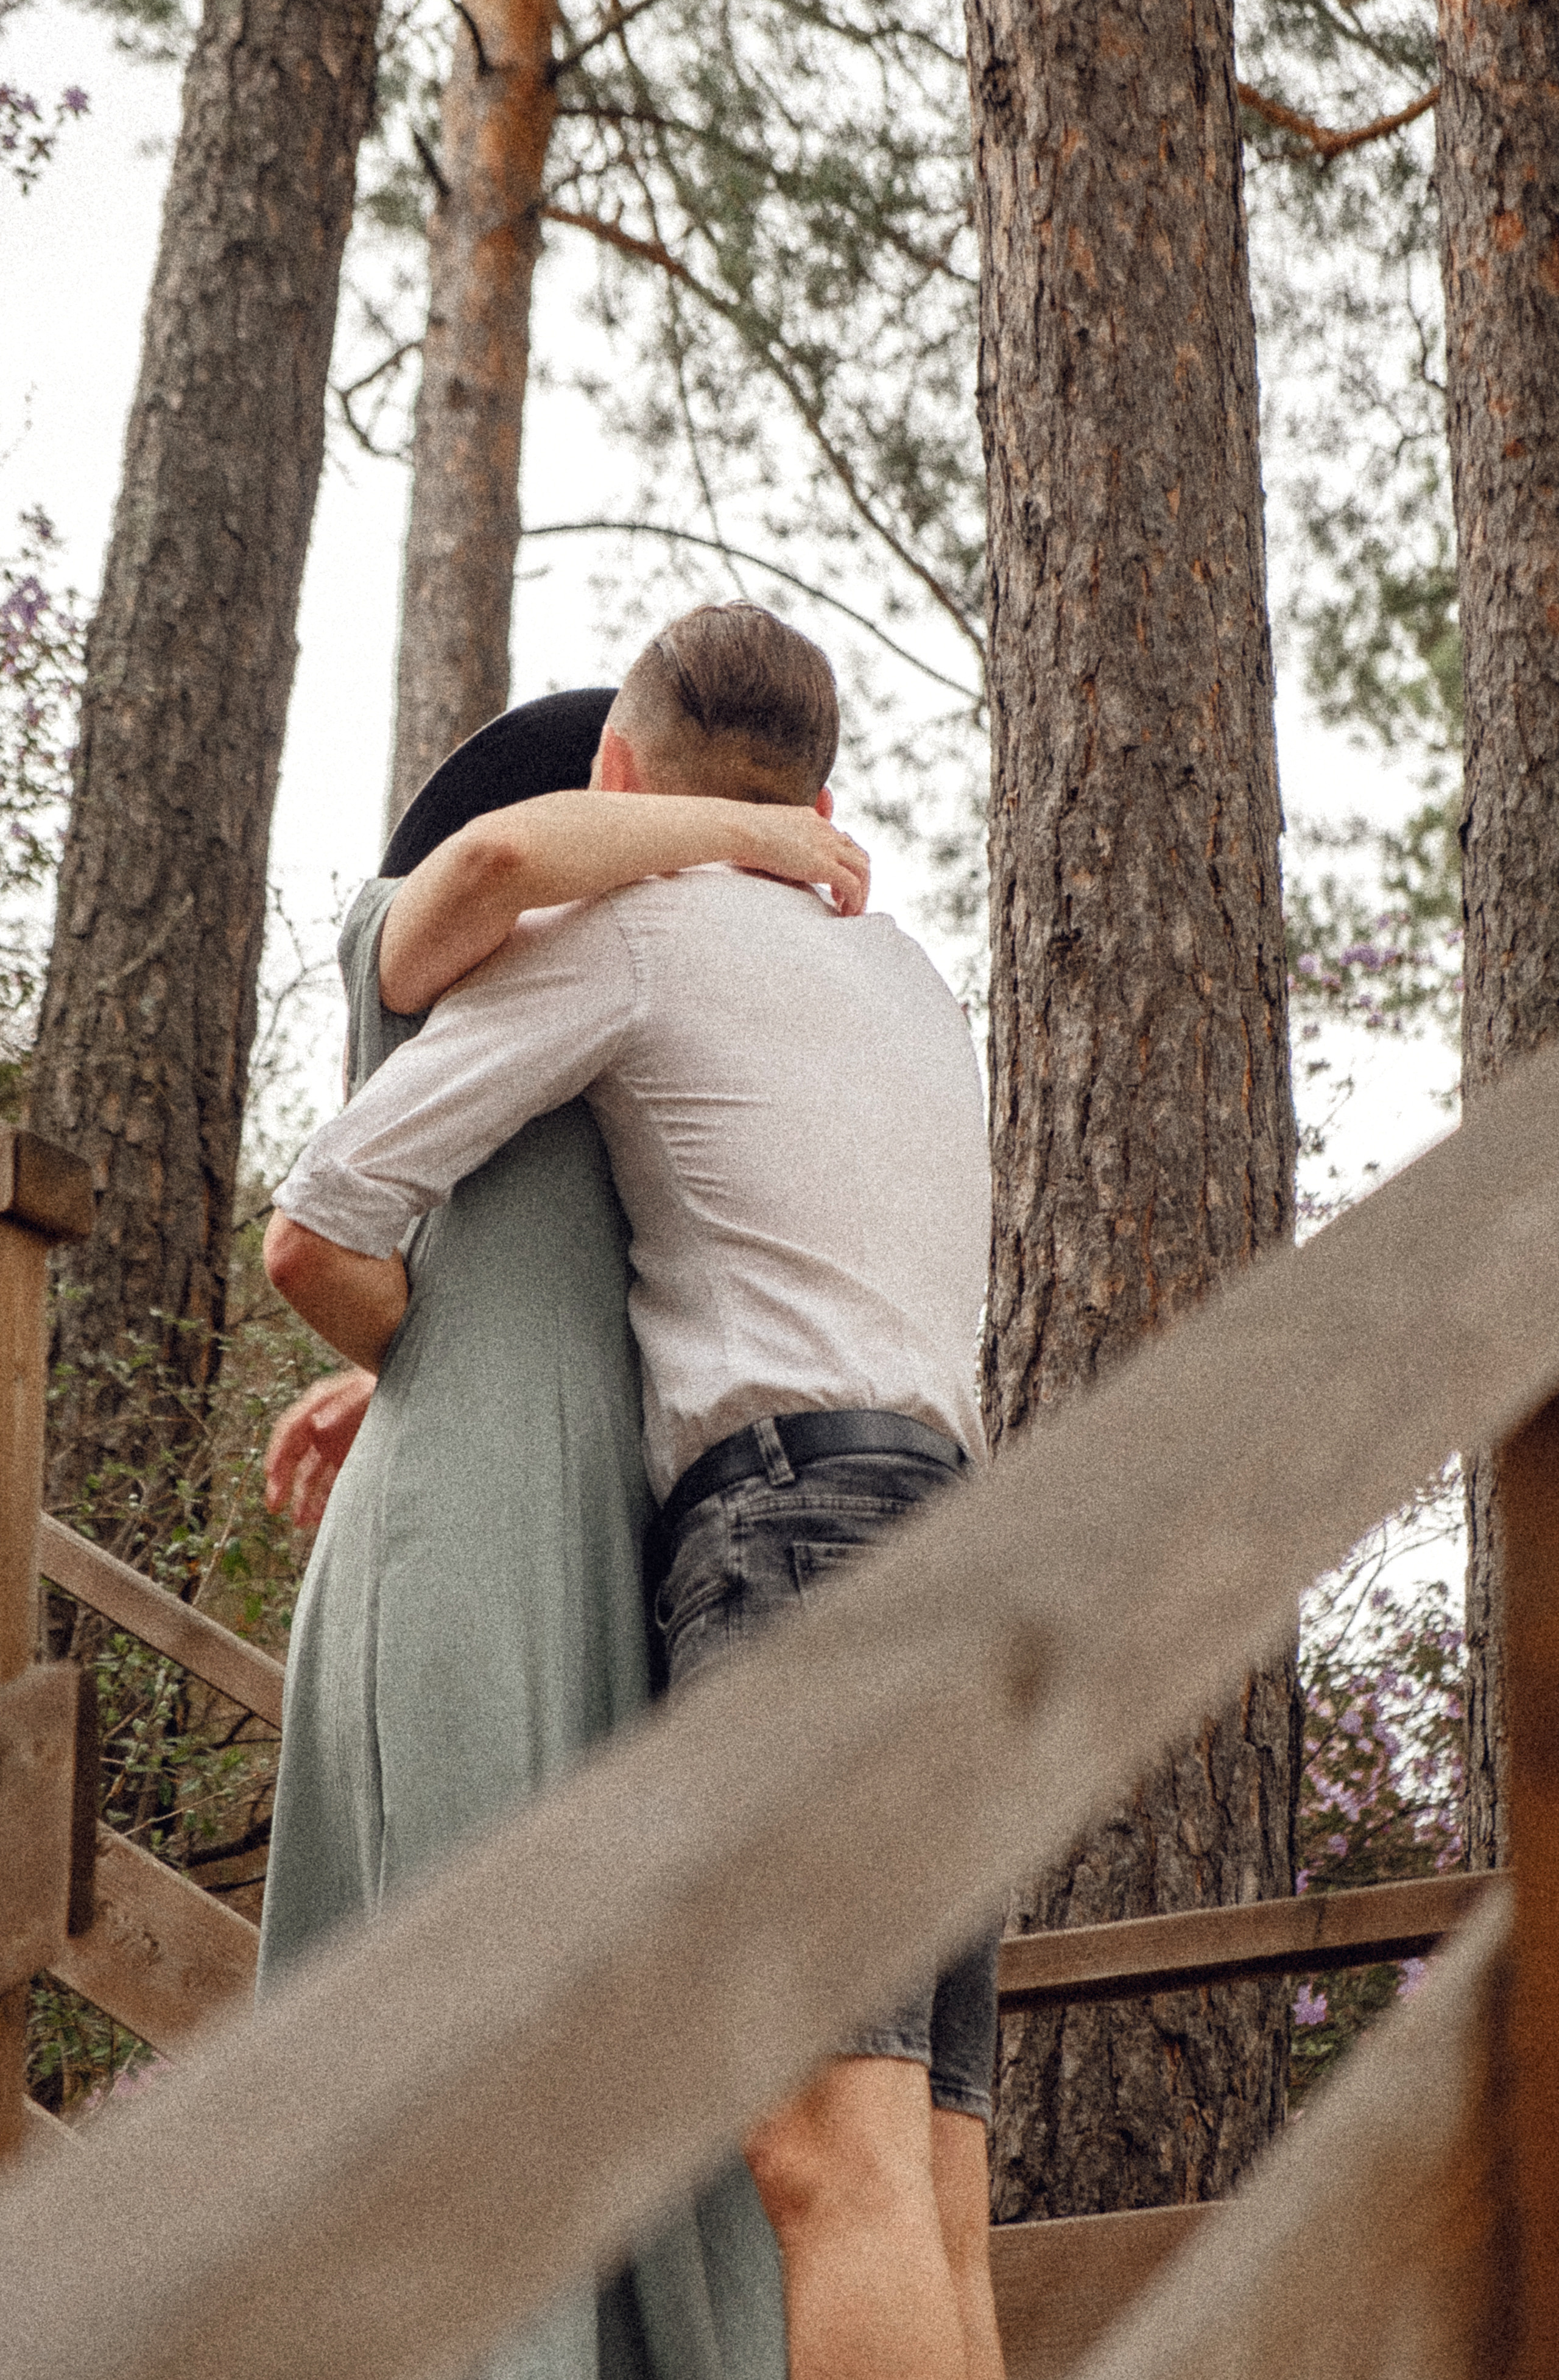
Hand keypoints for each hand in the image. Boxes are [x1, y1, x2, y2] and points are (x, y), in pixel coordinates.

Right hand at [265, 1368, 375, 1528]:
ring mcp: (334, 1443)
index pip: (289, 1430)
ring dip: (303, 1498)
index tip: (270, 1475)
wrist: (415, 1393)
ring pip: (311, 1474)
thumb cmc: (389, 1386)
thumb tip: (317, 1425)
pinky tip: (321, 1518)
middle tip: (274, 1507)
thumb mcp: (369, 1392)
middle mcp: (321, 1425)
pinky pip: (331, 1482)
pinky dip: (325, 1500)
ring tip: (300, 1521)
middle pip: (294, 1456)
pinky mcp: (349, 1458)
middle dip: (281, 1482)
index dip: (277, 1452)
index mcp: (319, 1404)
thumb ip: (344, 1407)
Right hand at [737, 805, 870, 914]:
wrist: (738, 829)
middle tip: (847, 901)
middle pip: (856, 853)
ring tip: (850, 911)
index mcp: (810, 819)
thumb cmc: (737, 833)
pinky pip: (852, 885)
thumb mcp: (760, 831)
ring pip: (862, 868)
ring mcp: (826, 845)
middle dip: (858, 877)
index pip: (838, 839)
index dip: (841, 862)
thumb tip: (760, 856)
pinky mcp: (823, 864)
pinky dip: (854, 900)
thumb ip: (772, 840)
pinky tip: (845, 914)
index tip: (834, 885)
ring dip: (861, 891)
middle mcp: (824, 829)